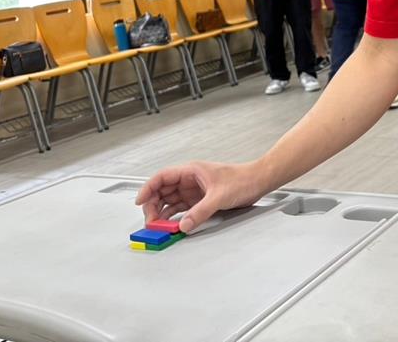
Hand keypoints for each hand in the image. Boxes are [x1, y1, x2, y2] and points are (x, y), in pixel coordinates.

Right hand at [135, 160, 267, 232]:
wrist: (258, 181)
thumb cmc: (242, 179)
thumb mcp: (219, 196)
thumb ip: (200, 212)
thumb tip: (183, 225)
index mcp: (191, 171)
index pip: (162, 177)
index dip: (148, 188)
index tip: (139, 201)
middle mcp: (190, 180)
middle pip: (162, 190)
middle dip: (153, 205)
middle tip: (150, 221)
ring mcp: (194, 190)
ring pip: (170, 200)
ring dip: (162, 212)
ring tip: (157, 226)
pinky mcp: (200, 200)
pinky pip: (181, 208)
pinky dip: (174, 217)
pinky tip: (171, 225)